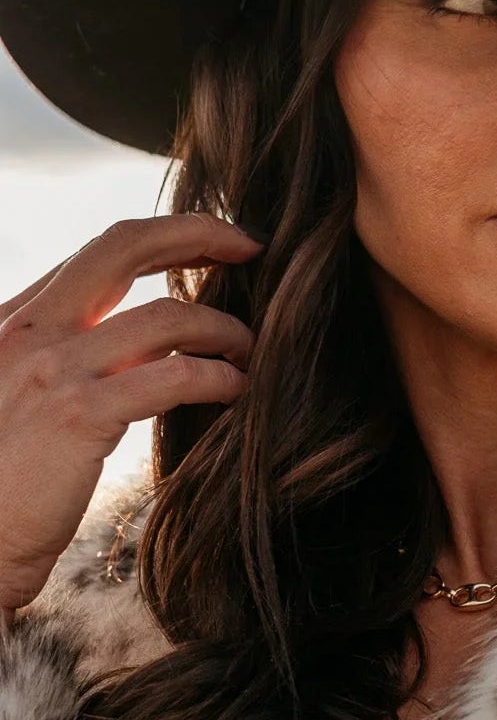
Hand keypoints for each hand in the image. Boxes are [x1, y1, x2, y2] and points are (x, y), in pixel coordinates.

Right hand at [0, 213, 261, 616]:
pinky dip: (217, 377)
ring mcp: (54, 369)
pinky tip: (234, 390)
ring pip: (165, 316)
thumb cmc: (2, 486)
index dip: (162, 237)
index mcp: (15, 322)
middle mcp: (30, 331)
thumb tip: (140, 351)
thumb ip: (70, 365)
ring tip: (247, 351)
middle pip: (122, 247)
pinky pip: (172, 377)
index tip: (212, 241)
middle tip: (249, 246)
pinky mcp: (80, 415)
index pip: (96, 255)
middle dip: (196, 233)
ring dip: (222, 328)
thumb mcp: (23, 401)